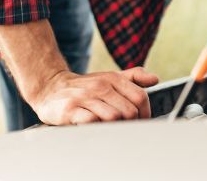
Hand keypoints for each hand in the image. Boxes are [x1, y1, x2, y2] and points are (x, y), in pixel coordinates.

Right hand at [30, 67, 159, 124]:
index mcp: (113, 79)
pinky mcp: (71, 109)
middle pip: (129, 111)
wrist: (51, 88)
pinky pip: (92, 122)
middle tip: (124, 128)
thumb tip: (155, 79)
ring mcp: (85, 97)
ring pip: (113, 117)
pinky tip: (94, 127)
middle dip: (130, 123)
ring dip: (114, 127)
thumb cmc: (86, 87)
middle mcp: (100, 86)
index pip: (140, 97)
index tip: (141, 121)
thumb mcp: (110, 77)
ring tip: (109, 127)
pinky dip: (97, 128)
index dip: (145, 113)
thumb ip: (134, 77)